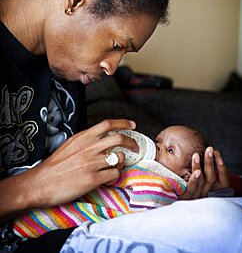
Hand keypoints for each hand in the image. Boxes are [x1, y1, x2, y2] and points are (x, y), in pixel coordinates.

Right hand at [0, 119, 137, 220]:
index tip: (133, 125)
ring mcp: (92, 162)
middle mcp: (90, 147)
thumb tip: (100, 139)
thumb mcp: (70, 144)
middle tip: (135, 148)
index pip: (108, 124)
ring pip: (119, 158)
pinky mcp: (93, 178)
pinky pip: (114, 174)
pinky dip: (115, 176)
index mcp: (83, 137)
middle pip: (119, 138)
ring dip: (121, 163)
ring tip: (116, 167)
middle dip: (132, 142)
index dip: (123, 123)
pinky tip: (109, 178)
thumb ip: (86, 140)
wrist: (41, 183)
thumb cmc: (55, 165)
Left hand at [179, 146, 228, 199]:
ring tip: (197, 155)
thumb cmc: (179, 183)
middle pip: (211, 178)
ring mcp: (194, 196)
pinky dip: (194, 179)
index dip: (222, 168)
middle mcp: (203, 193)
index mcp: (207, 188)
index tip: (217, 153)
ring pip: (202, 181)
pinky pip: (191, 189)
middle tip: (209, 149)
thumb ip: (197, 166)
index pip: (223, 182)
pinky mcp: (184, 198)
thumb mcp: (190, 175)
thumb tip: (198, 149)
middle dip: (210, 162)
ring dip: (200, 167)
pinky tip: (196, 171)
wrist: (165, 198)